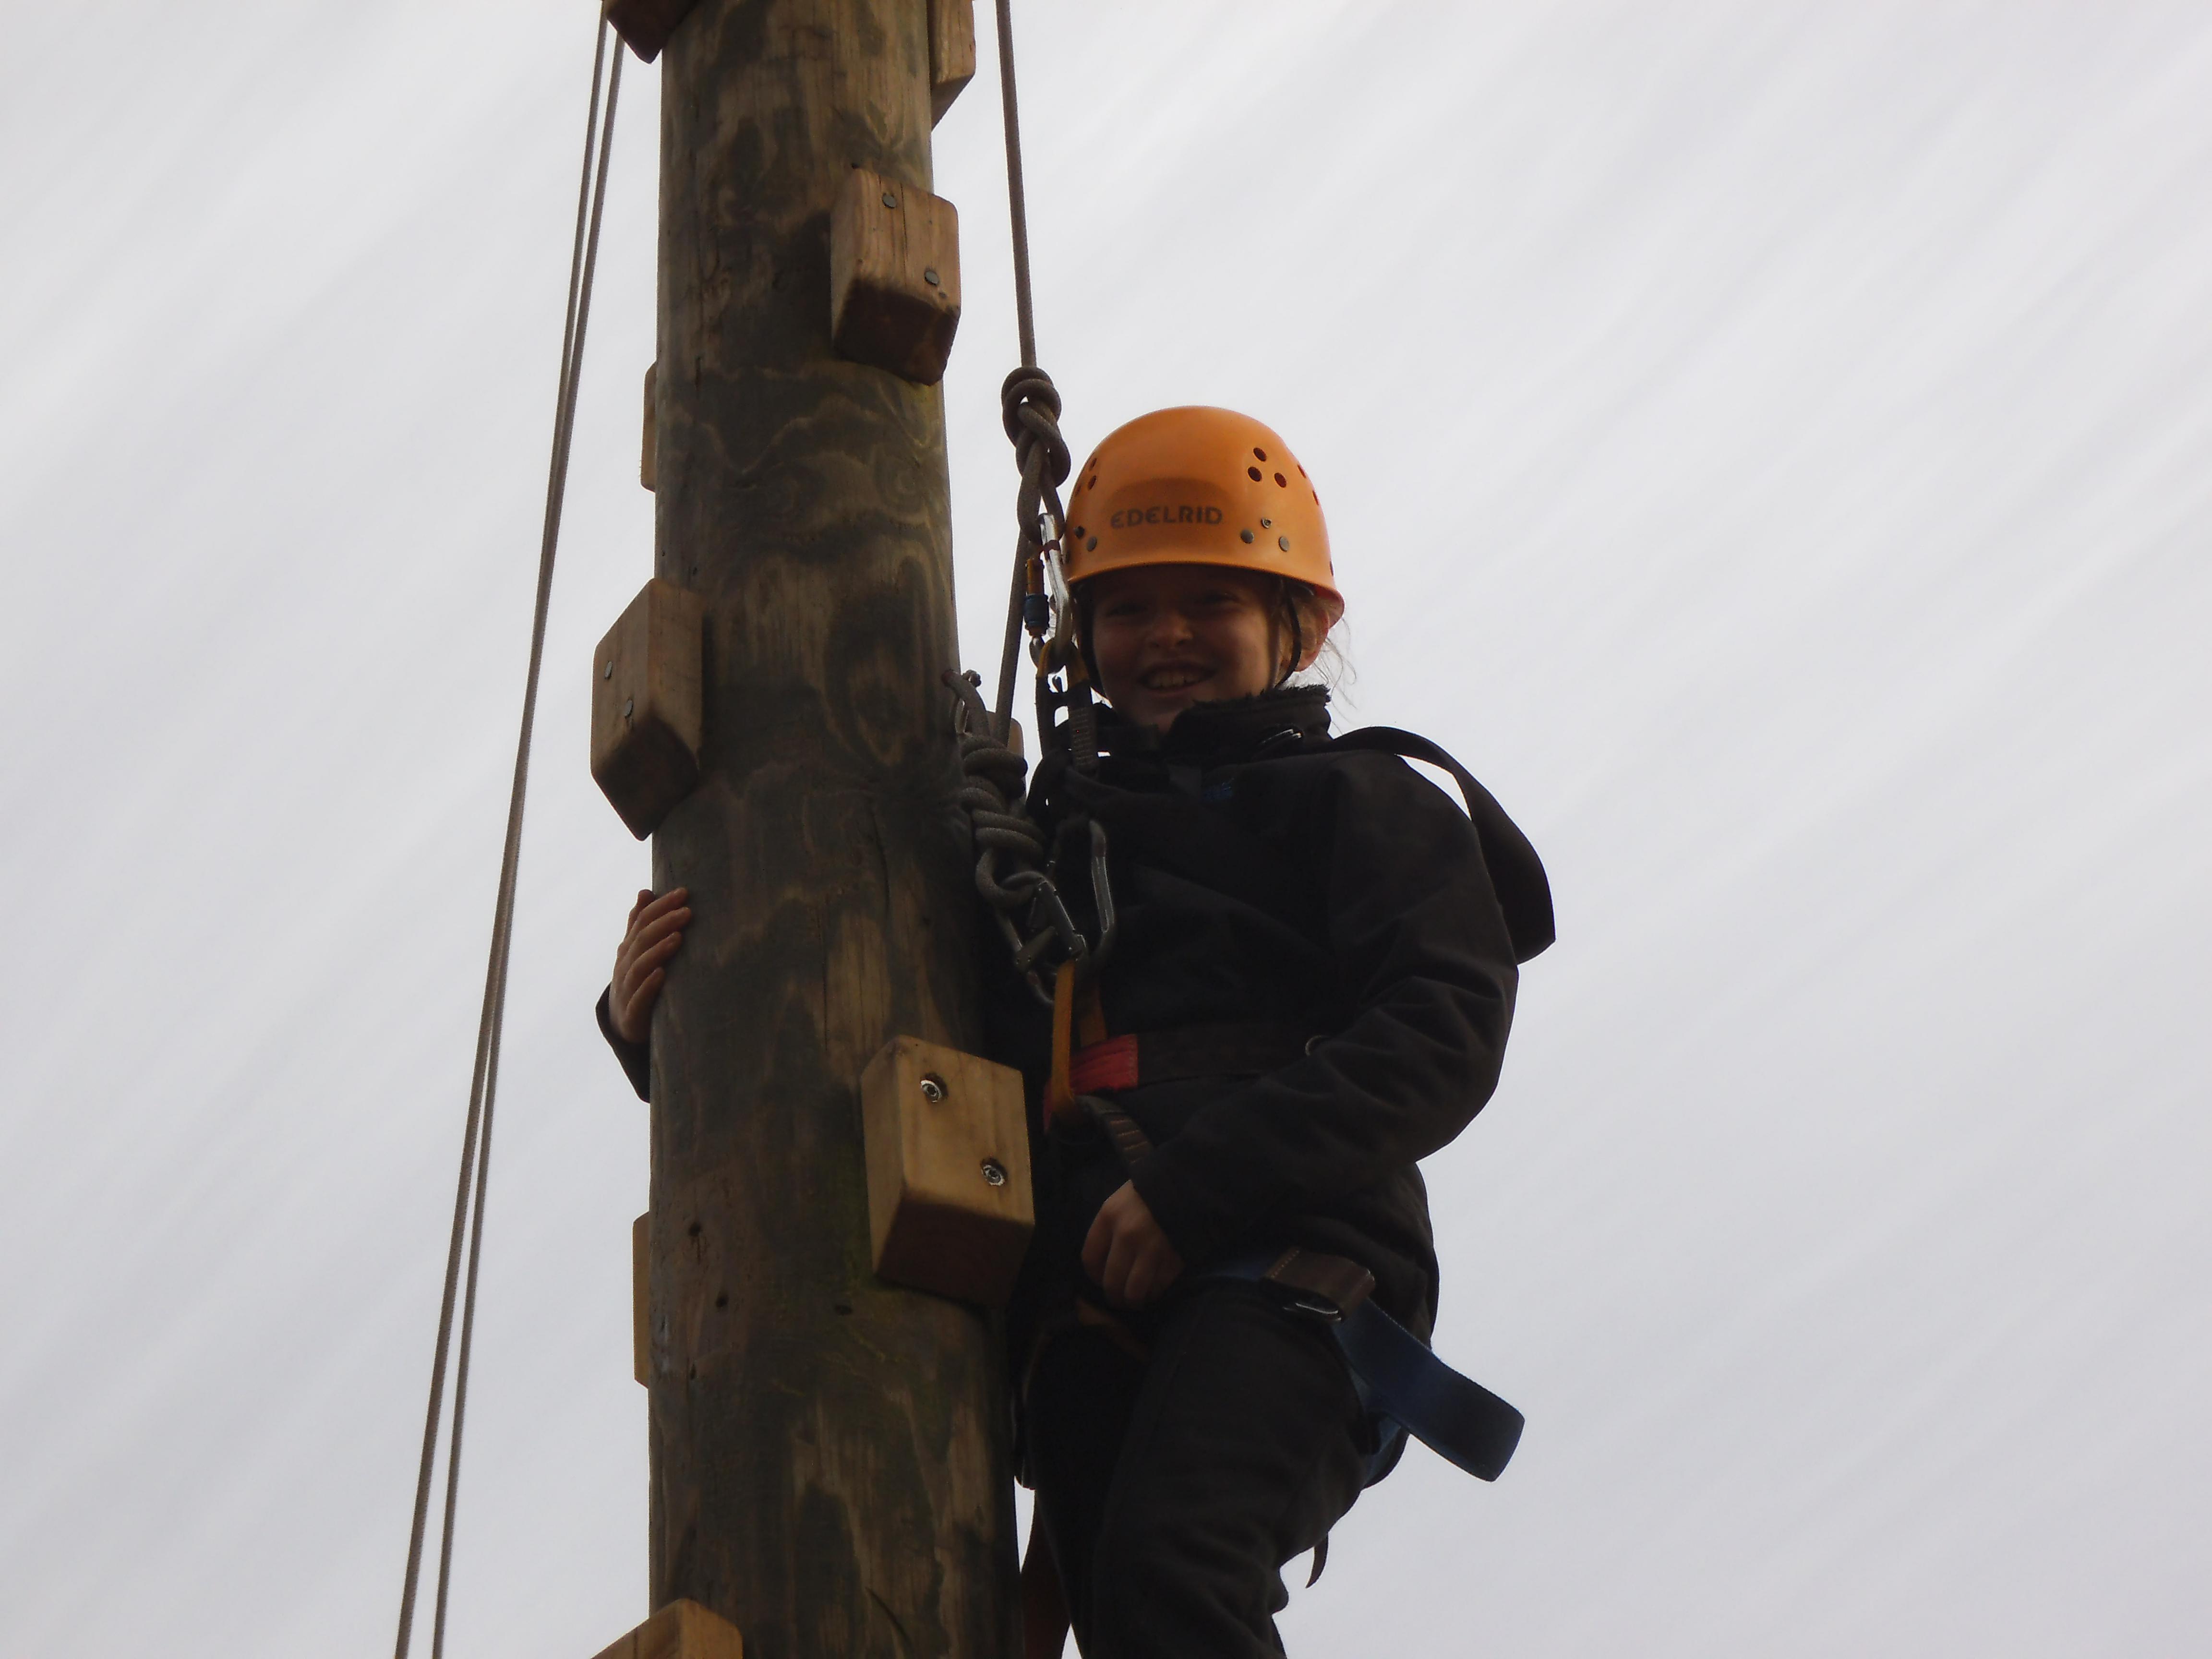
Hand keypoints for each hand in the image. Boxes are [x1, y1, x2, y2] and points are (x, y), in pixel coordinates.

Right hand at [609, 887, 689, 1043]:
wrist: (623, 1024)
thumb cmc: (637, 981)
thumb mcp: (636, 951)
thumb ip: (639, 923)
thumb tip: (644, 891)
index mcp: (628, 949)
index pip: (642, 922)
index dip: (660, 906)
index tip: (683, 893)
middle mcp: (625, 966)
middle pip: (641, 941)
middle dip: (663, 923)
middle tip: (687, 912)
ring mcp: (626, 989)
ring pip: (639, 967)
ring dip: (658, 951)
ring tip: (678, 938)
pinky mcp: (632, 1014)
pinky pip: (638, 998)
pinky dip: (649, 985)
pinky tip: (662, 974)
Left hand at [1080, 1181, 1183, 1308]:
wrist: (1189, 1185)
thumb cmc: (1150, 1191)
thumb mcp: (1120, 1201)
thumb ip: (1108, 1228)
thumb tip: (1103, 1260)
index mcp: (1109, 1216)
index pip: (1089, 1258)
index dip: (1093, 1275)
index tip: (1100, 1279)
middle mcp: (1127, 1235)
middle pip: (1111, 1281)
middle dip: (1113, 1296)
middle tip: (1118, 1299)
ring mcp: (1151, 1249)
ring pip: (1134, 1291)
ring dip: (1133, 1301)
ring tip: (1136, 1301)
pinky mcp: (1173, 1259)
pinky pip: (1158, 1288)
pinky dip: (1154, 1294)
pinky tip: (1154, 1291)